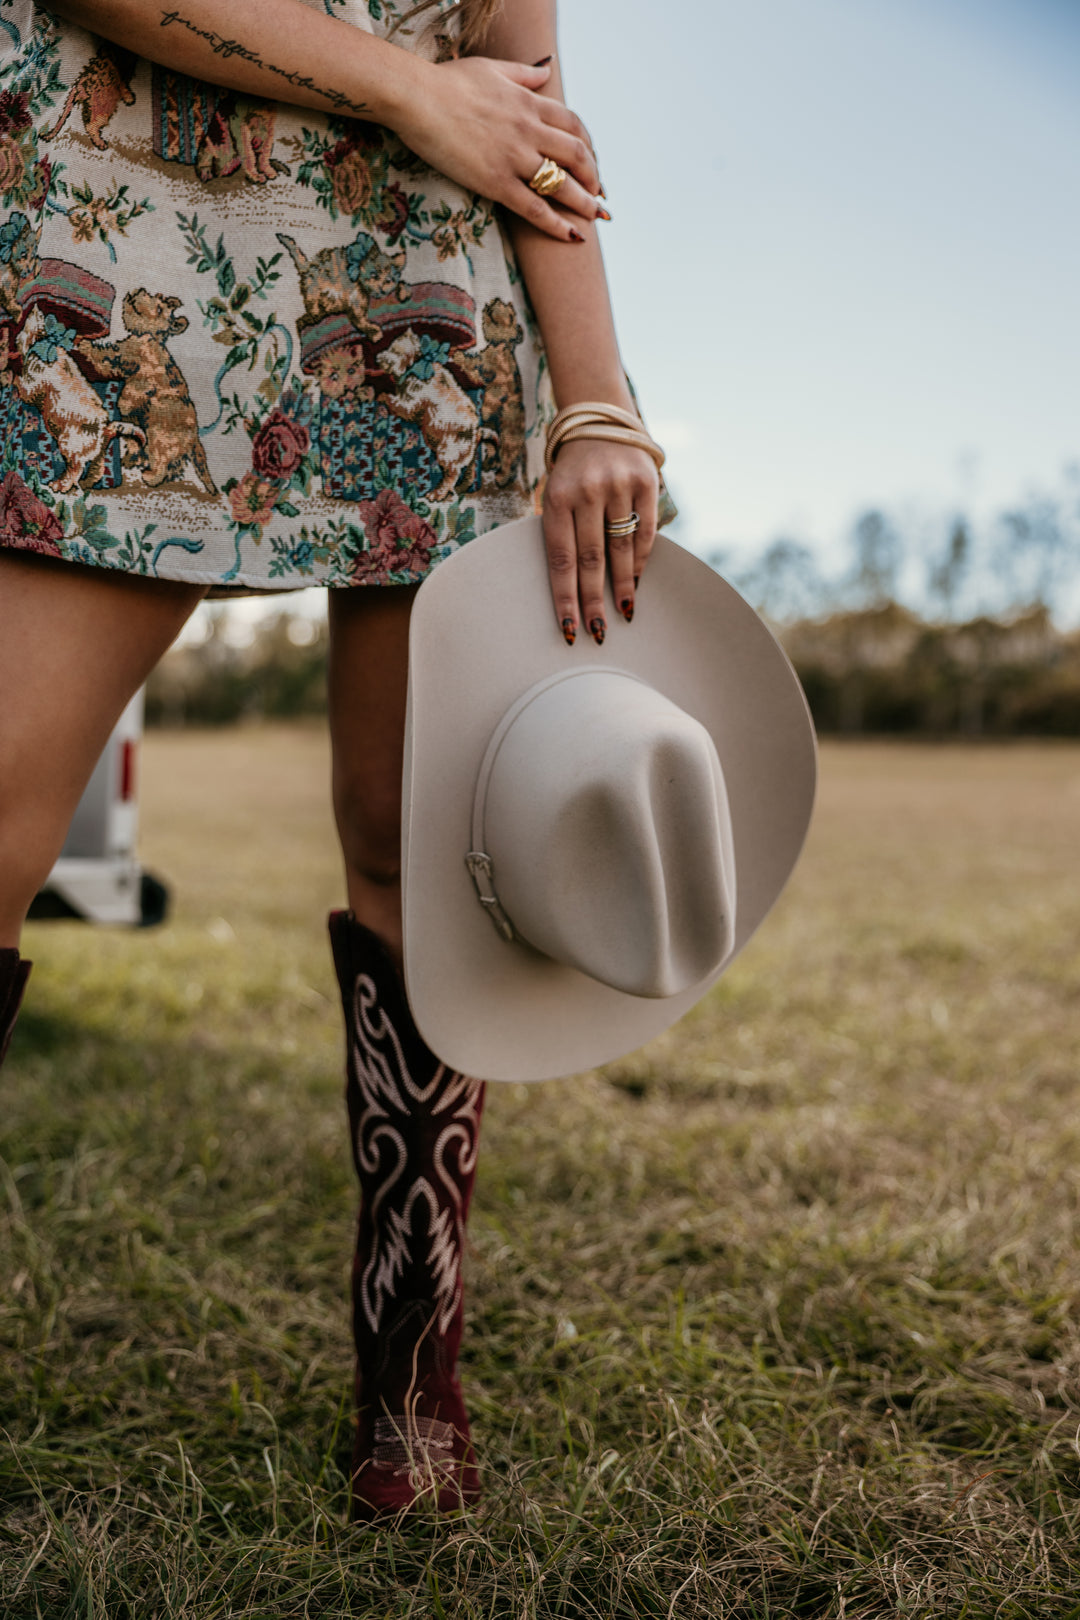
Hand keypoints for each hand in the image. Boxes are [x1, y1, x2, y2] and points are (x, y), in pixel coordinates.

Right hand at [392, 57, 602, 242]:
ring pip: (562, 184)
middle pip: (576, 155)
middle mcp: (529, 130)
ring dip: (583, 203)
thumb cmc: (449, 81)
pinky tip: (571, 236)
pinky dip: (557, 224)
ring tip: (594, 217)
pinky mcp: (496, 182)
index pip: (573, 126)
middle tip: (598, 194)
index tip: (593, 161)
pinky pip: (535, 208)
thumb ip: (524, 73)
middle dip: (593, 177)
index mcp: (529, 103)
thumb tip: (547, 71)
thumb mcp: (493, 68)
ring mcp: (514, 157)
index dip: (589, 146)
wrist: (418, 98)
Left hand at [542, 440, 659, 644]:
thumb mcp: (555, 494)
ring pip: (621, 548)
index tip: (570, 627)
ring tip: (624, 611)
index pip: (560, 558)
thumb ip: (562, 532)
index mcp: (557, 497)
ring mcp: (618, 485)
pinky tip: (637, 581)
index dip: (565, 597)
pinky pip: (645, 531)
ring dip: (623, 585)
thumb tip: (574, 587)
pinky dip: (641, 559)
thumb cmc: (572, 473)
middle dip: (594, 600)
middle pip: (591, 559)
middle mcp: (588, 491)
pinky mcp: (646, 482)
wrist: (599, 422)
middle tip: (598, 631)